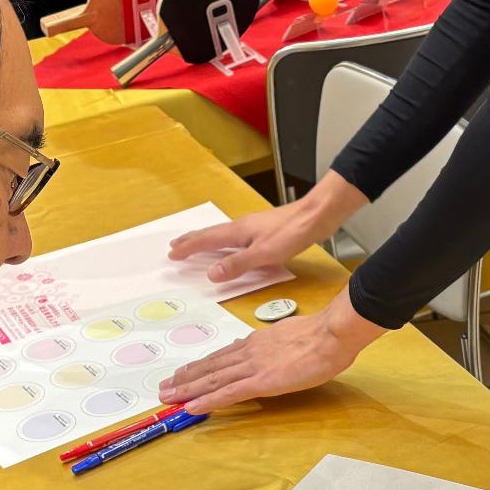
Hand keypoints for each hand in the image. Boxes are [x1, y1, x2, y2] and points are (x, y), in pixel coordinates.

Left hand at [161, 287, 386, 413]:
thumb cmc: (320, 336)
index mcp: (256, 342)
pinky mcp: (261, 382)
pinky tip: (191, 407)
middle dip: (185, 378)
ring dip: (187, 389)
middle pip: (210, 367)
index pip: (222, 356)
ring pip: (212, 379)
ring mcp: (252, 367)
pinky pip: (227, 393)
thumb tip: (270, 351)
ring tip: (167, 397)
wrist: (330, 334)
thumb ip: (275, 346)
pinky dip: (207, 400)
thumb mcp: (290, 336)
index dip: (201, 366)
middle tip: (164, 387)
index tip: (184, 373)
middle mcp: (248, 353)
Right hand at [167, 173, 367, 283]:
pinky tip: (231, 245)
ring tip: (196, 244)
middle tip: (175, 246)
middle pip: (210, 234)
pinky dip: (223, 241)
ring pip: (222, 234)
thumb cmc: (292, 233)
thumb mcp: (262, 254)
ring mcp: (253, 227)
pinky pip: (235, 236)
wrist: (316, 216)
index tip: (172, 255)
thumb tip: (211, 273)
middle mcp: (242, 227)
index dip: (188, 248)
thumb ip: (236, 264)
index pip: (205, 240)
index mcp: (237, 232)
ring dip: (206, 240)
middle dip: (191, 241)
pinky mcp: (264, 230)